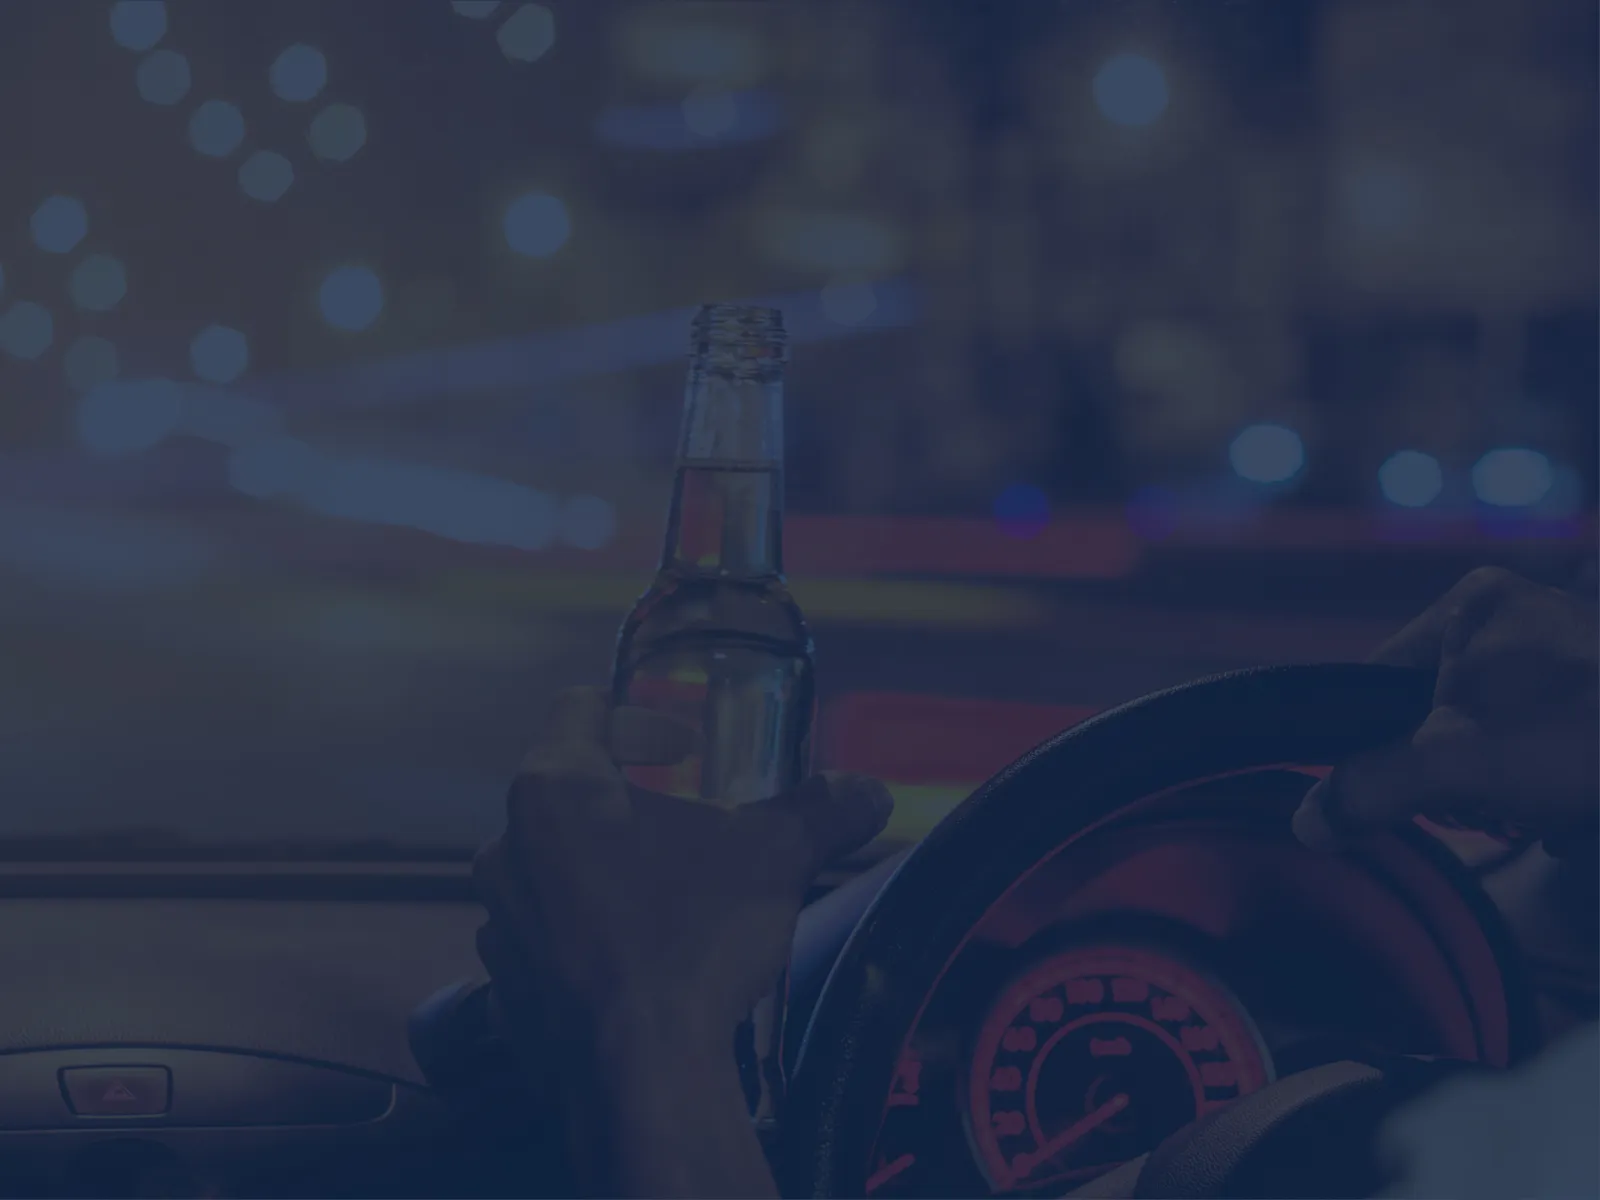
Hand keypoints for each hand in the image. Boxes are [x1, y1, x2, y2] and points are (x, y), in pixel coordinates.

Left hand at [473, 686, 892, 1057]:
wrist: (643, 1074)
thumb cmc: (695, 940)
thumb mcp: (775, 856)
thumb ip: (823, 810)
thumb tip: (870, 790)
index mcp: (555, 788)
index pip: (581, 709)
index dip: (640, 719)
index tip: (685, 754)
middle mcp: (508, 846)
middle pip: (569, 794)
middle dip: (633, 803)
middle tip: (694, 829)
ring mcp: (499, 921)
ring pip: (554, 867)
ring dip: (608, 869)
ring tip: (673, 899)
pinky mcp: (505, 986)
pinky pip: (547, 937)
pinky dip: (589, 934)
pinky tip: (645, 961)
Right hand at [1293, 567, 1597, 854]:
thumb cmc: (1582, 735)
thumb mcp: (1455, 762)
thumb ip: (1369, 786)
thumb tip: (1306, 822)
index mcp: (1472, 602)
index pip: (1377, 680)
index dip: (1375, 745)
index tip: (1401, 793)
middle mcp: (1518, 614)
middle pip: (1434, 716)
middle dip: (1454, 775)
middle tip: (1487, 801)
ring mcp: (1569, 653)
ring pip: (1490, 740)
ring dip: (1503, 790)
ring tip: (1540, 805)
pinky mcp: (1599, 697)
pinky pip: (1541, 749)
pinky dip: (1547, 786)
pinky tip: (1568, 804)